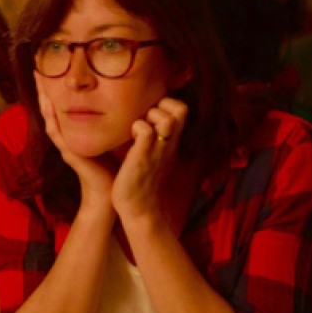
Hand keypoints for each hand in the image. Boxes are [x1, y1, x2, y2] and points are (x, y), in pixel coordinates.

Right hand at [36, 77, 114, 211]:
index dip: (56, 86)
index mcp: (72, 130)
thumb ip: (106, 119)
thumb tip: (117, 99)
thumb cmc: (110, 164)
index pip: (61, 103)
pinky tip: (48, 104)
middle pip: (50, 106)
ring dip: (43, 98)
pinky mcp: (68, 152)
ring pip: (49, 116)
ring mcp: (64, 144)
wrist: (107, 190)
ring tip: (39, 79)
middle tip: (39, 66)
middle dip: (44, 87)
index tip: (52, 66)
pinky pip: (56, 132)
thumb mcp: (107, 135)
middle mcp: (65, 135)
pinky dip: (51, 117)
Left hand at [112, 97, 187, 219]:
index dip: (168, 103)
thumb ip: (153, 138)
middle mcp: (168, 143)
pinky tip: (129, 138)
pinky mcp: (142, 157)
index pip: (181, 109)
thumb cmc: (141, 181)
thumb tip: (142, 120)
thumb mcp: (153, 155)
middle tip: (146, 118)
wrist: (139, 208)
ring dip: (151, 116)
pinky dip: (137, 128)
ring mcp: (157, 150)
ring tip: (138, 128)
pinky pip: (146, 131)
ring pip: (167, 119)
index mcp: (170, 141)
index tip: (152, 113)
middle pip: (182, 108)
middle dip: (163, 105)